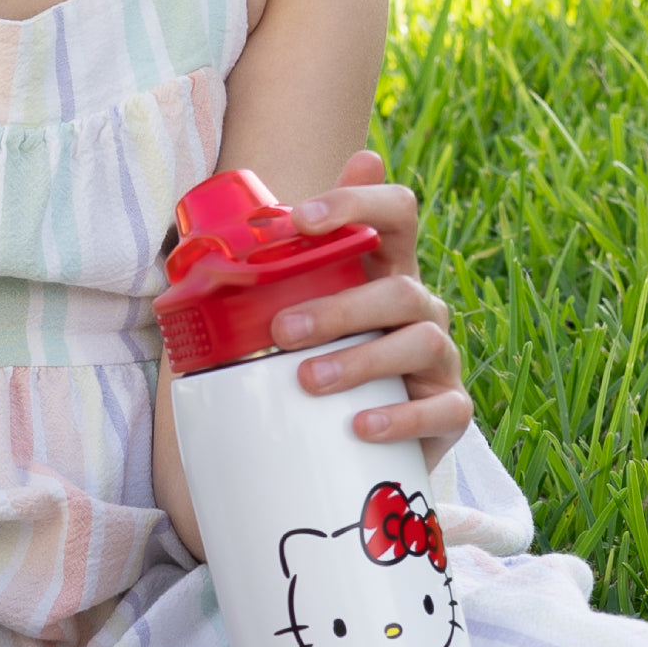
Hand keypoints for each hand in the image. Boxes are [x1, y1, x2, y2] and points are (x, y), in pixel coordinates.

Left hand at [268, 151, 472, 469]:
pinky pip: (443, 409)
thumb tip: (196, 243)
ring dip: (361, 359)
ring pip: (421, 342)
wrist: (356, 443)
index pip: (396, 212)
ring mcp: (441, 359)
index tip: (300, 219)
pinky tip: (361, 427)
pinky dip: (402, 418)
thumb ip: (265, 281)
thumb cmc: (321, 360)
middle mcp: (421, 307)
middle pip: (401, 288)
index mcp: (387, 270)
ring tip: (308, 381)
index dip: (357, 203)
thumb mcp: (295, 316)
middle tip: (282, 330)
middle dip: (340, 306)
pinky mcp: (450, 411)